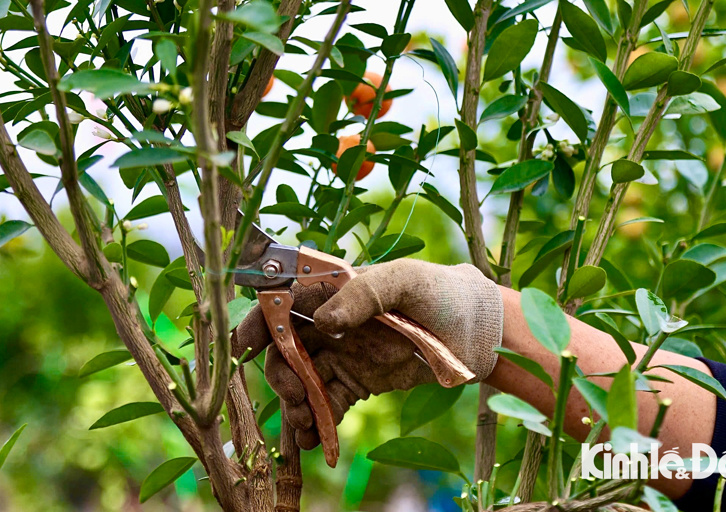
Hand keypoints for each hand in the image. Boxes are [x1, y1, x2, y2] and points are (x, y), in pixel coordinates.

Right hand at [234, 259, 502, 448]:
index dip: (259, 321)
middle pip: (286, 349)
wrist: (480, 332)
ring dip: (295, 404)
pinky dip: (316, 424)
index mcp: (337, 291)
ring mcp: (344, 355)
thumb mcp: (407, 281)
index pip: (285, 303)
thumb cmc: (444, 293)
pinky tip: (314, 443)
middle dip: (281, 374)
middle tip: (294, 397)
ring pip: (302, 381)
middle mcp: (333, 324)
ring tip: (306, 426)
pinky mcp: (358, 383)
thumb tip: (324, 319)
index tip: (245, 346)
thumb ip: (365, 293)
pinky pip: (327, 404)